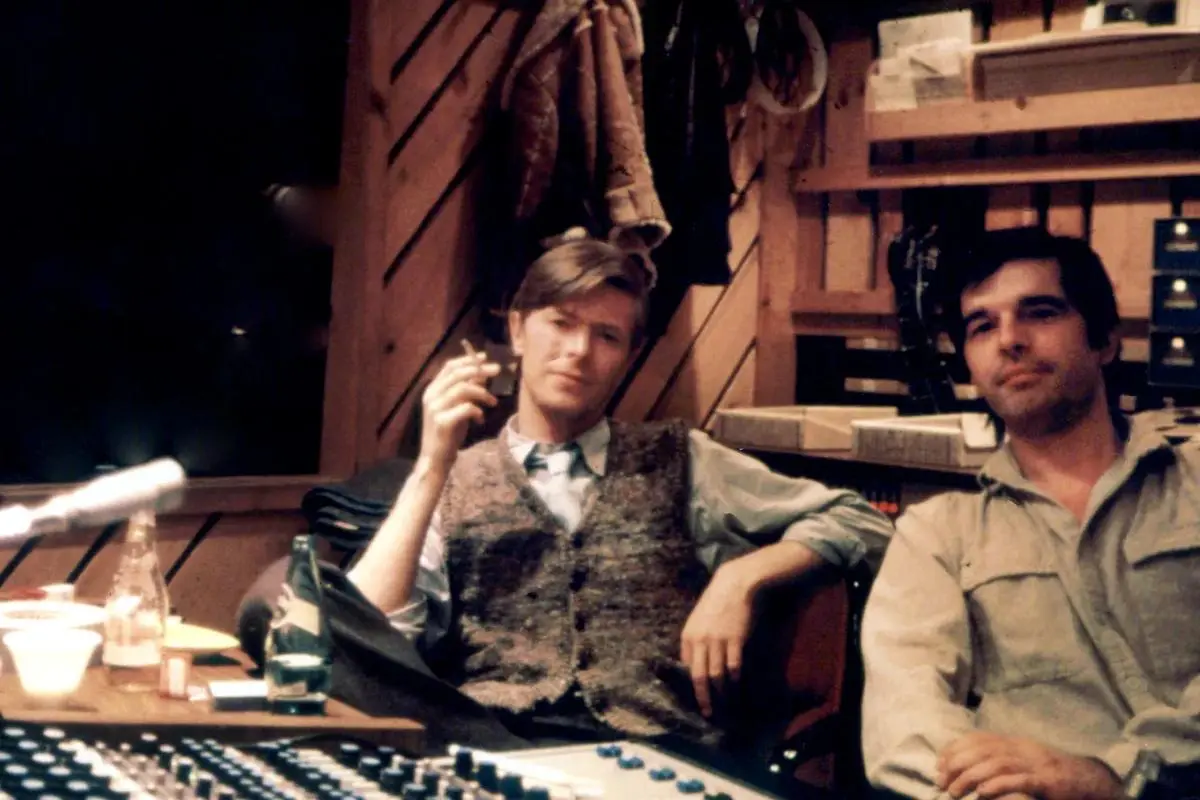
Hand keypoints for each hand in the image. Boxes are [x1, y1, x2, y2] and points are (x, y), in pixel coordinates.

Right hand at [419, 351, 500, 468]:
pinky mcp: (442, 422)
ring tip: (493, 403)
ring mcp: (434, 409)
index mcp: (432, 390)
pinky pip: (466, 408)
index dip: (468, 360)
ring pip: (463, 389)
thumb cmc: (448, 434)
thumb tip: (482, 375)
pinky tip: (480, 420)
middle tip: (498, 370)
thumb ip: (466, 392)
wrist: (436, 459)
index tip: (484, 358)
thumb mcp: (457, 408)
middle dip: (480, 370)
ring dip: (483, 393)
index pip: (449, 367)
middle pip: (457, 374)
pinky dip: (477, 411)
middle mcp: (431, 396)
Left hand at [680, 563, 754, 717]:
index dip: (692, 686)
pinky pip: (734, 668)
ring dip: (721, 695)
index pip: (686, 668)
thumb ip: (696, 640)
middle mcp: (700, 640)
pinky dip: (735, 682)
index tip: (697, 700)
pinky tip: (738, 690)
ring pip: (717, 676)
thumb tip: (693, 663)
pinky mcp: (735, 640)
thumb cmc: (718, 601)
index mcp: (688, 636)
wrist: (736, 584)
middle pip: (699, 677)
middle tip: (708, 714)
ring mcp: (717, 641)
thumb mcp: (699, 619)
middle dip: (704, 698)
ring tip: (724, 708)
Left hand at [938, 732, 1122, 799]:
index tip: (939, 763)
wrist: (1091, 781)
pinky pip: (1018, 781)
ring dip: (970, 777)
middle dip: (957, 764)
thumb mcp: (1025, 761)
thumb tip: (968, 767)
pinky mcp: (1047, 782)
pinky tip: (982, 794)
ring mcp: (1035, 764)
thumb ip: (1002, 759)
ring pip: (996, 764)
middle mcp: (1023, 748)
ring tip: (954, 791)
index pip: (979, 738)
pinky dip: (997, 786)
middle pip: (982, 749)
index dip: (956, 748)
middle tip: (942, 781)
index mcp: (1016, 742)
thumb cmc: (1053, 774)